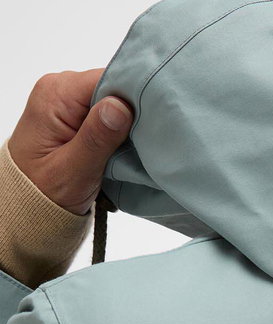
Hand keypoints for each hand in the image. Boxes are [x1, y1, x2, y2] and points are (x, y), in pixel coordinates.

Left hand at [7, 68, 132, 216]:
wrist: (28, 203)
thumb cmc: (44, 191)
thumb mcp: (73, 170)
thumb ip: (96, 138)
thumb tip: (120, 106)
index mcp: (56, 95)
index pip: (108, 79)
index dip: (134, 99)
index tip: (151, 125)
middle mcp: (61, 89)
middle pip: (113, 87)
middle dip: (133, 114)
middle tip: (144, 144)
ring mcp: (68, 100)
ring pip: (113, 101)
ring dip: (128, 125)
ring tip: (132, 150)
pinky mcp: (77, 114)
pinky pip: (108, 113)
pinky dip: (120, 131)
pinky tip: (123, 149)